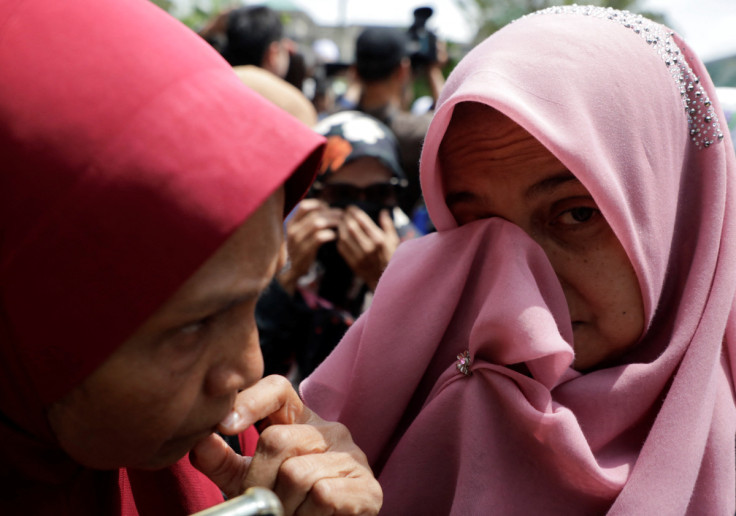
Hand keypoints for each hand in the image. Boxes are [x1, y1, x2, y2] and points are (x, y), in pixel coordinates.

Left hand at [191, 375, 381, 514]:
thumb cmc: (289, 504)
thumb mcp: (252, 480)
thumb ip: (224, 461)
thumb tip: (198, 440)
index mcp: (301, 422)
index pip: (279, 389)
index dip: (251, 400)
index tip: (223, 425)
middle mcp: (330, 430)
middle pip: (277, 440)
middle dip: (258, 482)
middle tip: (263, 505)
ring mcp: (352, 456)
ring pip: (297, 473)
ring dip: (284, 506)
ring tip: (289, 514)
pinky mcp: (367, 487)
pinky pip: (323, 495)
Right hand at [278, 199, 342, 294]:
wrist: (290, 270)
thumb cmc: (299, 249)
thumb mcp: (298, 232)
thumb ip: (307, 220)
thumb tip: (324, 207)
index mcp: (291, 223)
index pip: (305, 206)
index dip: (319, 205)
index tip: (329, 208)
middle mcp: (292, 230)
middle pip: (315, 214)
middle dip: (331, 213)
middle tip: (341, 215)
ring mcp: (298, 240)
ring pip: (318, 224)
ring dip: (333, 222)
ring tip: (341, 224)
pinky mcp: (305, 251)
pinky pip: (320, 237)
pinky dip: (330, 234)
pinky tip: (335, 236)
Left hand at [337, 206, 398, 290]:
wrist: (387, 279)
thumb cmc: (392, 257)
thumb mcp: (394, 240)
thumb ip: (387, 225)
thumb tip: (383, 211)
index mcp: (379, 239)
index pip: (362, 220)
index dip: (354, 211)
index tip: (351, 208)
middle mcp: (368, 247)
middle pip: (350, 227)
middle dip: (345, 217)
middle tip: (344, 213)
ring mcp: (359, 256)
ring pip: (343, 237)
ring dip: (340, 227)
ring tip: (341, 221)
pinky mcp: (353, 263)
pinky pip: (341, 248)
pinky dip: (339, 239)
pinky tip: (340, 234)